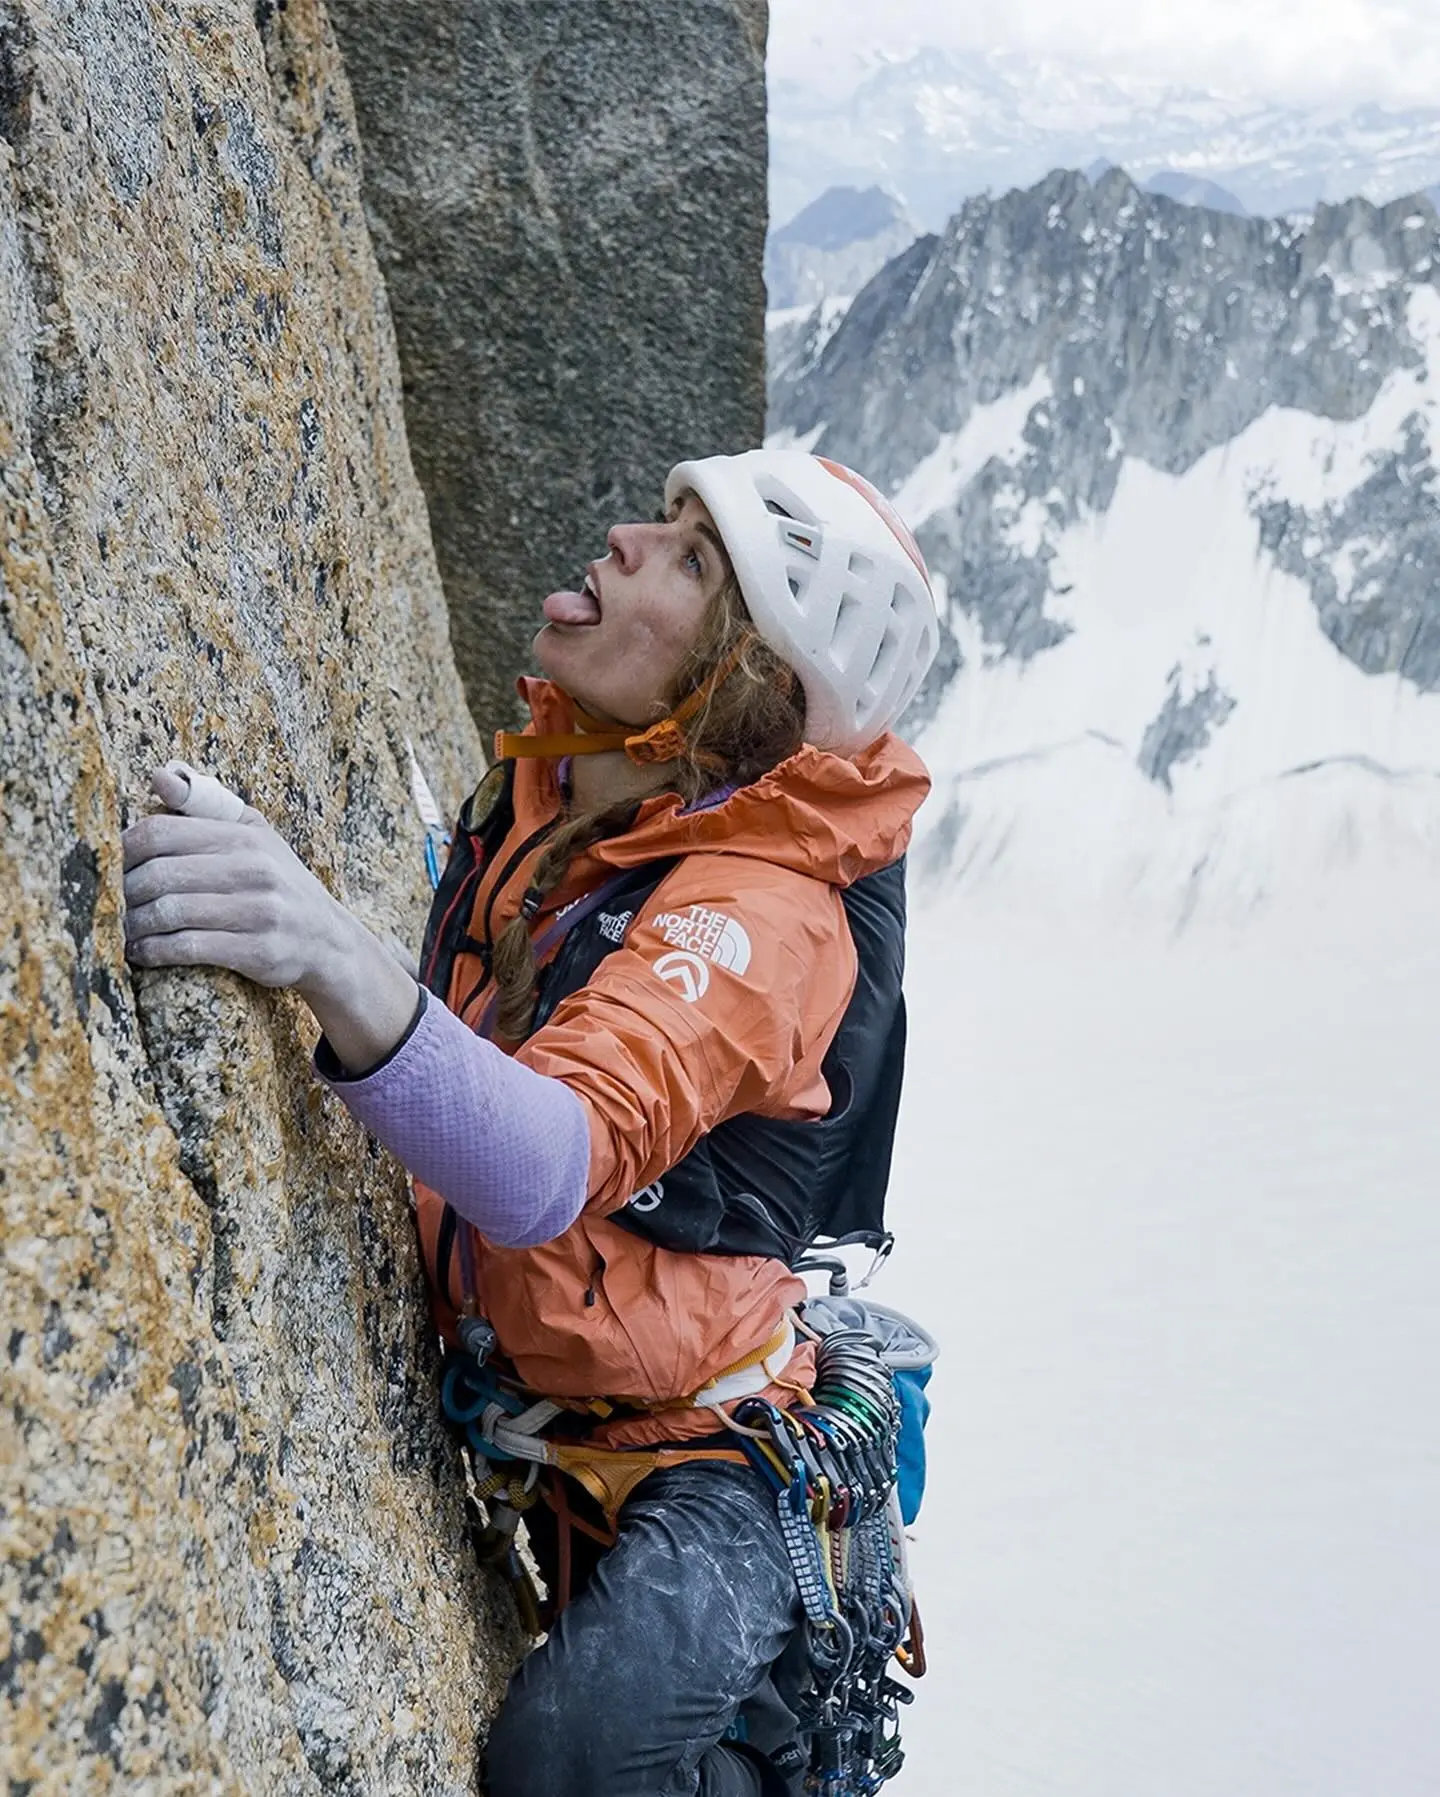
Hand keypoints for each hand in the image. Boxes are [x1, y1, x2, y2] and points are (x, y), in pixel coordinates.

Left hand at [123, 765, 420, 1070]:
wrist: (329, 941)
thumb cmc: (279, 884)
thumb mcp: (254, 837)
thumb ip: (205, 808)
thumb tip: (157, 776)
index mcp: (245, 838)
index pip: (161, 833)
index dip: (123, 851)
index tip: (110, 868)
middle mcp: (254, 870)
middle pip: (160, 875)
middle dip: (124, 894)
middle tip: (109, 906)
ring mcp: (259, 912)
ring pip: (170, 913)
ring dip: (134, 926)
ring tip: (120, 931)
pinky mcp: (259, 951)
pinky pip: (189, 948)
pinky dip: (155, 952)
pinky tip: (141, 953)